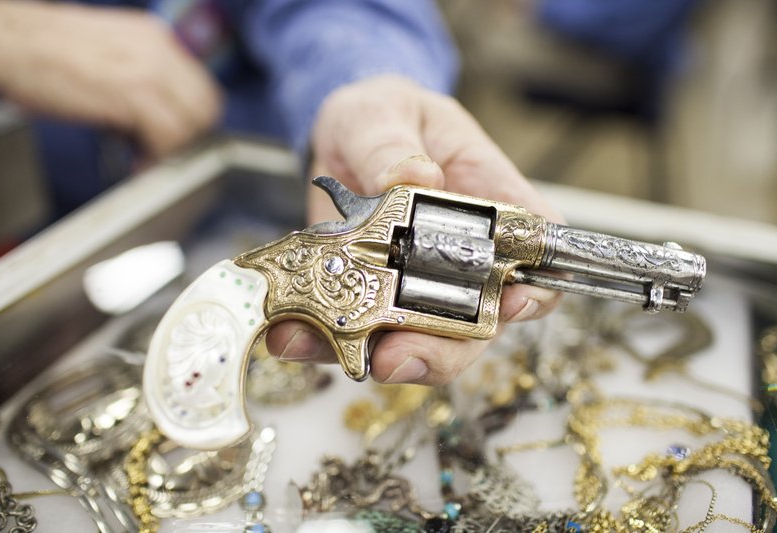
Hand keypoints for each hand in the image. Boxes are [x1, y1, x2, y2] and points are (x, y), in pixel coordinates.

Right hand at [0, 1, 219, 156]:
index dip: (191, 120)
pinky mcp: (134, 92)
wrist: (10, 42)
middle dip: (188, 137)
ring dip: (172, 149)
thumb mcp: (109, 55)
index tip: (173, 139)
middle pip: (207, 105)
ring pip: (194, 122)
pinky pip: (169, 135)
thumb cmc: (46, 53)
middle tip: (161, 153)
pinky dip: (157, 156)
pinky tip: (136, 161)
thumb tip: (156, 117)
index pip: (201, 86)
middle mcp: (160, 49)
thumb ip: (140, 77)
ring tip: (144, 159)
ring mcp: (149, 69)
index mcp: (155, 38)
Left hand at [266, 75, 563, 385]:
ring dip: (373, 356)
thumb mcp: (382, 114)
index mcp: (490, 205)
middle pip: (478, 324)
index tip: (510, 307)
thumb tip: (413, 176)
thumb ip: (391, 144)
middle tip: (396, 358)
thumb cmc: (383, 116)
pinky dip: (323, 343)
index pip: (536, 255)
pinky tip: (289, 335)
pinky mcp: (370, 301)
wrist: (340, 139)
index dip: (535, 291)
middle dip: (440, 350)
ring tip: (319, 344)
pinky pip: (354, 334)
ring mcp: (418, 287)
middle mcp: (464, 259)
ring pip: (417, 342)